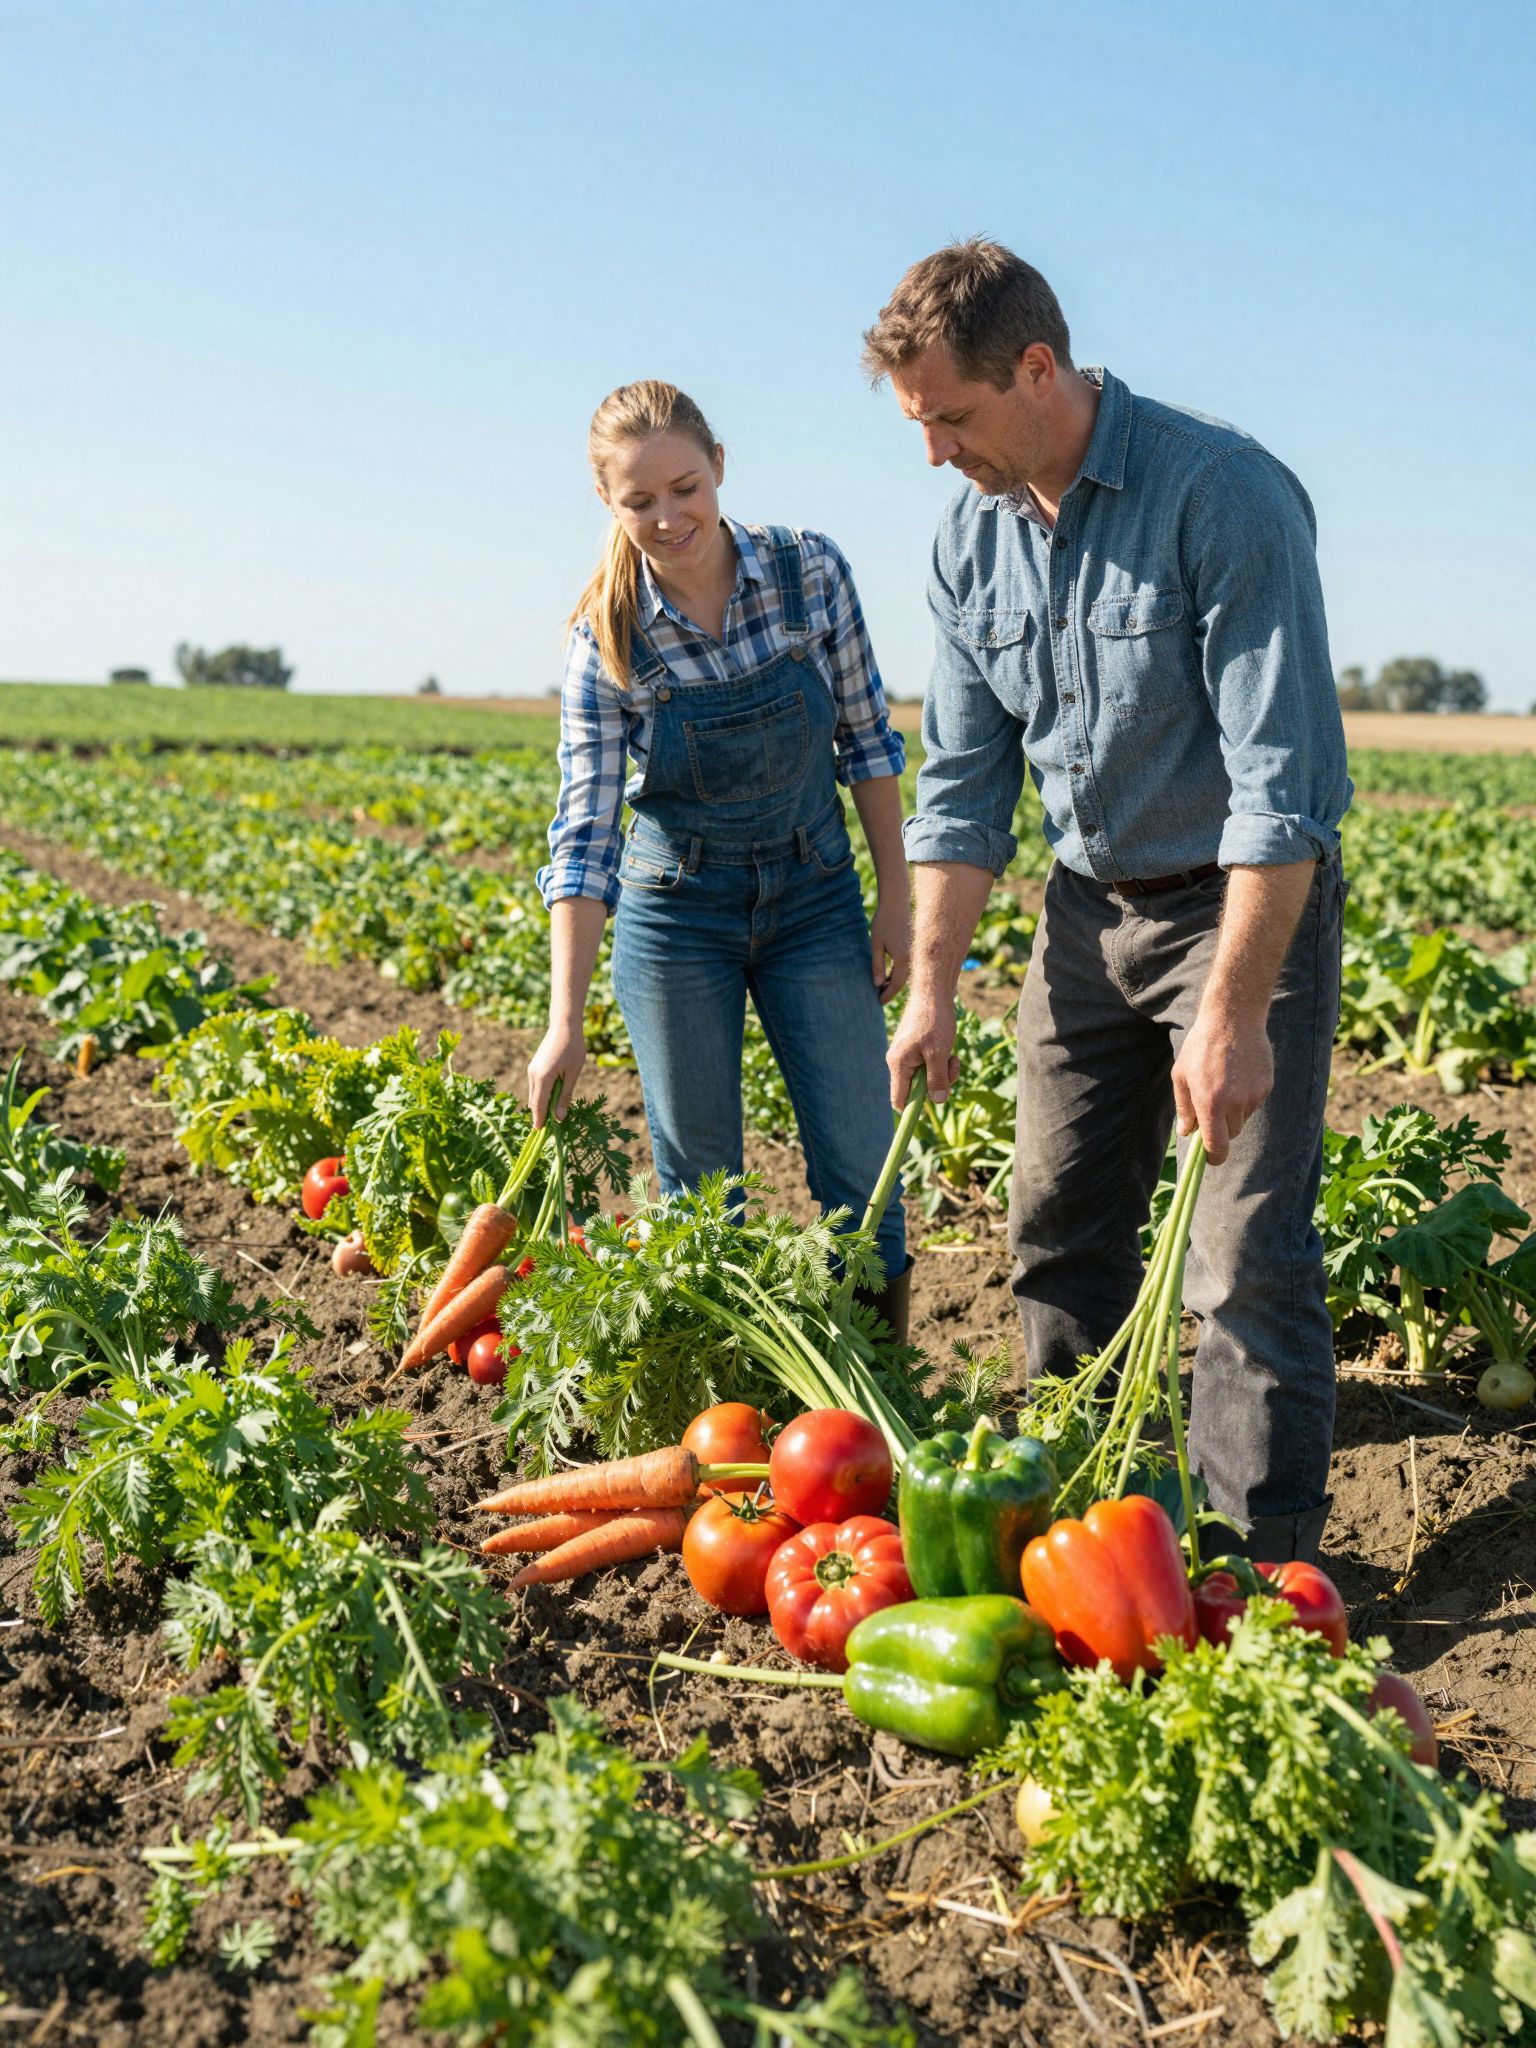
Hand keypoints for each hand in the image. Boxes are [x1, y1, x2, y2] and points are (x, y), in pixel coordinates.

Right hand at [527, 1021, 585, 1126]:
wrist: (564, 1025)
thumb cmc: (573, 1048)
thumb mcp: (573, 1074)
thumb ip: (565, 1096)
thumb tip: (559, 1117)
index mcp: (542, 1078)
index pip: (538, 1106)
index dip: (539, 1120)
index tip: (540, 1133)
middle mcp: (533, 1075)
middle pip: (534, 1102)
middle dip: (541, 1114)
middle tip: (552, 1126)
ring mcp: (532, 1070)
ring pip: (534, 1094)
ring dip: (542, 1104)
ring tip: (555, 1113)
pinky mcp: (534, 1066)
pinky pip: (535, 1086)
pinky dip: (542, 1094)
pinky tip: (553, 1096)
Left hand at [869, 893, 910, 1003]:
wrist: (896, 902)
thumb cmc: (883, 922)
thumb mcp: (876, 944)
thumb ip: (877, 965)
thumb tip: (877, 985)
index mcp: (903, 958)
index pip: (896, 984)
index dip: (887, 995)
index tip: (878, 1003)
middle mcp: (913, 957)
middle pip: (903, 982)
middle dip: (891, 991)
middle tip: (879, 998)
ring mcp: (916, 953)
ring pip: (906, 975)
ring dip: (894, 983)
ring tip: (881, 989)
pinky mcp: (915, 949)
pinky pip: (908, 967)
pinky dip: (898, 974)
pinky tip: (888, 976)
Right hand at [887, 997, 958, 1108]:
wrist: (934, 993)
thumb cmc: (934, 1020)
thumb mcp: (939, 1052)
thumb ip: (937, 1079)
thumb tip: (938, 1101)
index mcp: (898, 1064)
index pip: (899, 1099)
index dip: (912, 1109)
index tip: (929, 1112)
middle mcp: (899, 1062)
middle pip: (917, 1089)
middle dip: (936, 1084)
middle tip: (949, 1067)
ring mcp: (908, 1055)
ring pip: (927, 1077)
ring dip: (943, 1072)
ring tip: (952, 1056)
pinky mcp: (917, 1050)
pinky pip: (930, 1066)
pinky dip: (942, 1062)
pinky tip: (950, 1050)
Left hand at [1171, 1008, 1273, 1165]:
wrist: (1233, 1019)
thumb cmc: (1200, 1047)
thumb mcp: (1181, 1076)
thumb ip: (1184, 1108)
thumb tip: (1187, 1133)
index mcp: (1210, 1103)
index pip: (1217, 1146)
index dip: (1213, 1157)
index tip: (1210, 1158)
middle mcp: (1234, 1103)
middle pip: (1231, 1134)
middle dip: (1221, 1129)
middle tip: (1212, 1108)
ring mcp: (1253, 1095)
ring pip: (1243, 1118)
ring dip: (1233, 1112)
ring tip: (1225, 1083)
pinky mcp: (1266, 1086)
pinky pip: (1254, 1103)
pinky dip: (1246, 1097)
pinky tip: (1238, 1075)